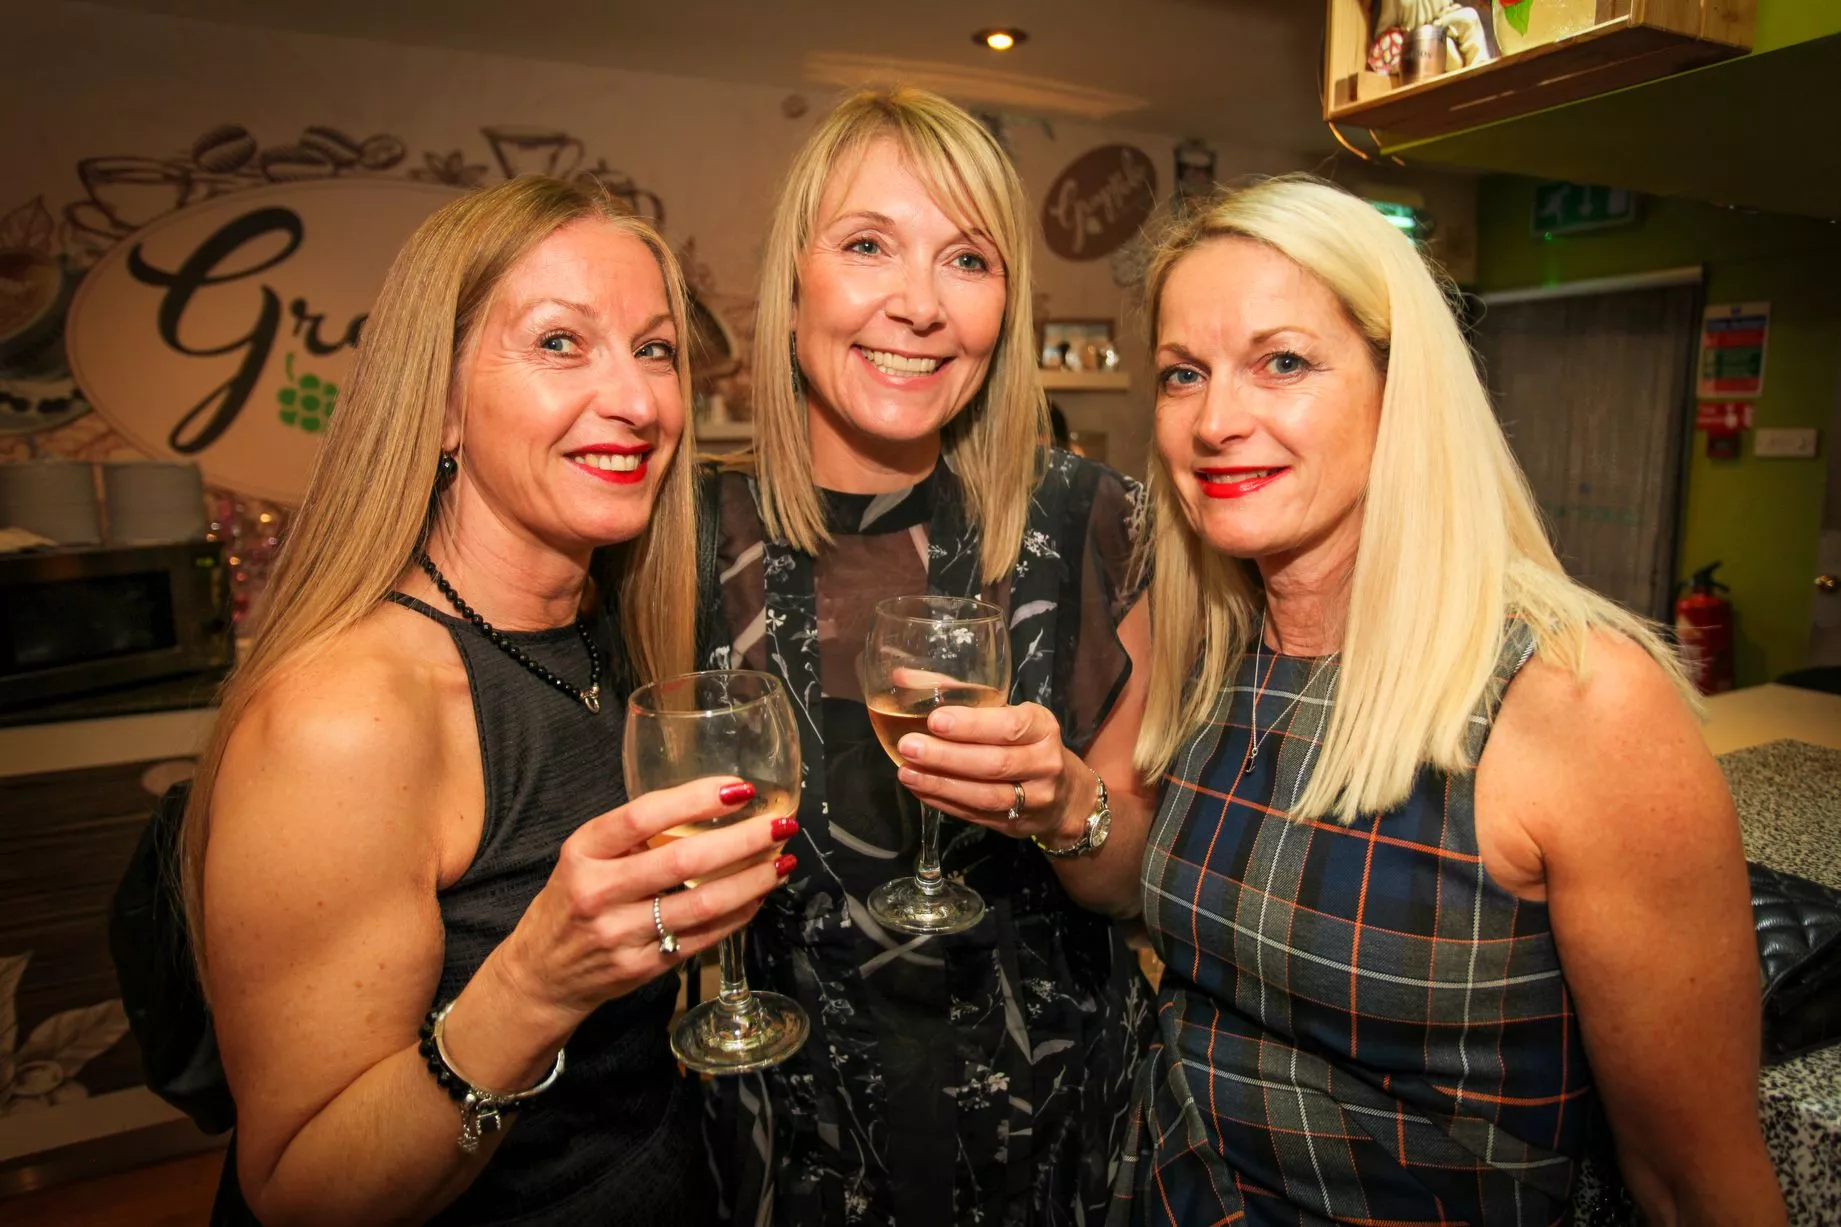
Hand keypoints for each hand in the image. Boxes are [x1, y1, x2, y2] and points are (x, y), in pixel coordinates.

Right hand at [498, 778, 795, 1024]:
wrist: (540, 975)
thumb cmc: (571, 903)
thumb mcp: (583, 858)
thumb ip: (632, 836)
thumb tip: (707, 806)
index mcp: (583, 852)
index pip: (642, 816)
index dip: (695, 799)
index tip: (738, 789)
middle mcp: (599, 892)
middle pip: (683, 861)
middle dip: (742, 840)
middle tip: (779, 825)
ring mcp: (620, 934)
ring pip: (701, 905)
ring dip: (751, 881)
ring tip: (781, 862)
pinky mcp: (641, 969)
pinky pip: (702, 938)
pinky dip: (738, 915)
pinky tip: (758, 896)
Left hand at [893, 702, 1091, 844]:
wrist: (1066, 796)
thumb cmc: (1027, 743)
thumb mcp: (1009, 714)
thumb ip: (960, 695)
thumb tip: (902, 677)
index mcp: (1043, 727)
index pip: (1009, 726)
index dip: (972, 725)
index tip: (935, 720)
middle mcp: (1044, 763)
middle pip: (994, 763)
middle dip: (948, 756)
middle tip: (910, 746)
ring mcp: (1034, 799)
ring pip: (985, 795)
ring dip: (941, 784)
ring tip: (907, 772)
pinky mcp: (1016, 824)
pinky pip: (976, 815)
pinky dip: (944, 802)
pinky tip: (920, 789)